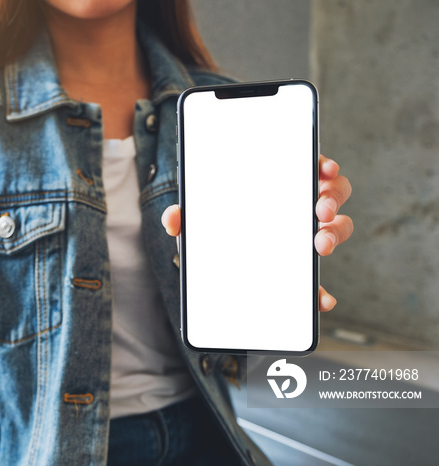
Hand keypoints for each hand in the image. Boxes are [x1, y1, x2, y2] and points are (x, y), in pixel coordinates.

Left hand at [161, 155, 352, 311]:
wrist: (216, 268)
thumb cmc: (215, 227)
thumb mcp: (198, 219)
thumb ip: (184, 215)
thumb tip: (172, 221)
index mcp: (279, 186)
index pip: (308, 166)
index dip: (322, 164)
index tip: (324, 168)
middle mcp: (299, 207)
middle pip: (332, 193)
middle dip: (332, 197)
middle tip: (319, 210)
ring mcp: (305, 236)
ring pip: (336, 227)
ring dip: (335, 233)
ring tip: (319, 245)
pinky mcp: (301, 269)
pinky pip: (318, 278)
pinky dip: (322, 290)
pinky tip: (322, 300)